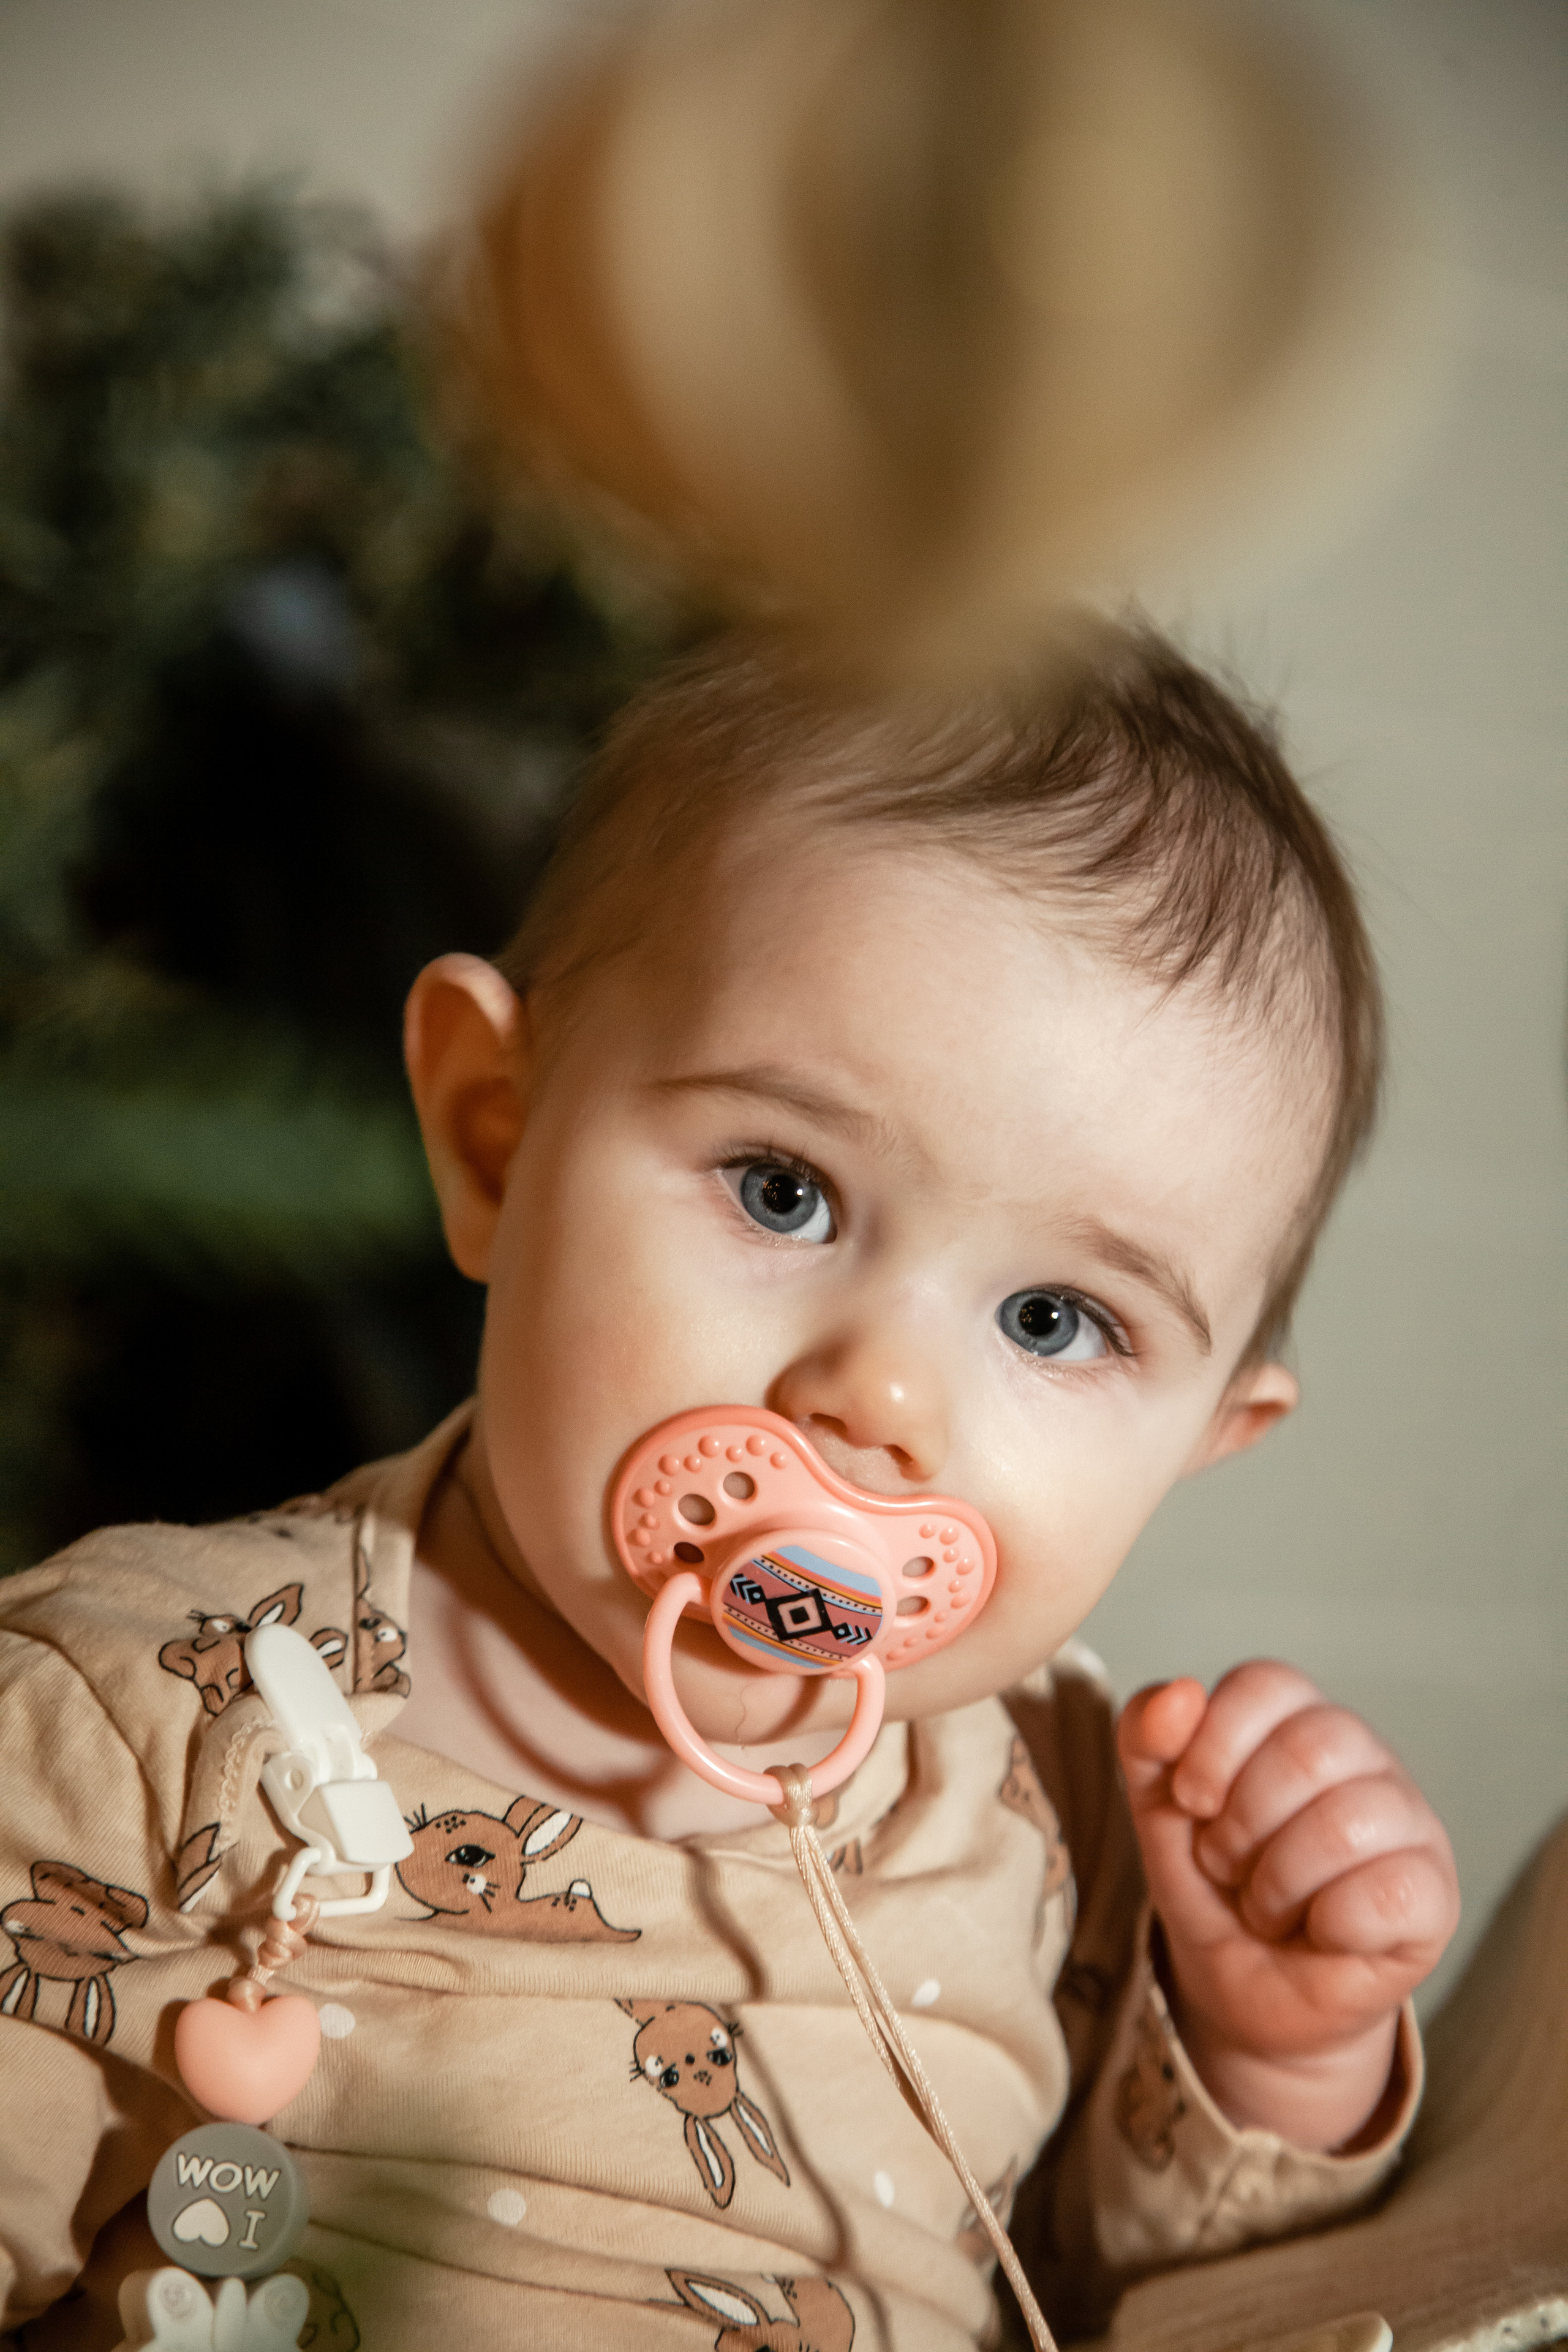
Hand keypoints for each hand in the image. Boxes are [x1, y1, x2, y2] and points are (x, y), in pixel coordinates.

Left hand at [1118, 1661, 1459, 2151]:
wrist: (1242, 1989)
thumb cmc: (1212, 1882)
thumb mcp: (1157, 1806)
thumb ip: (1147, 1738)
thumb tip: (1178, 1694)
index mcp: (1297, 1715)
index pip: (1267, 1683)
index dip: (1213, 1746)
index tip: (1192, 1801)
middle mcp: (1365, 1754)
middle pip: (1309, 1750)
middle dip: (1241, 1825)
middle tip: (1228, 1865)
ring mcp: (1409, 1821)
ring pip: (1346, 1823)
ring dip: (1277, 1883)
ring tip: (1266, 1905)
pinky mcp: (1435, 1896)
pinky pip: (1389, 1894)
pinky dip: (1330, 1925)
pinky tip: (1320, 1932)